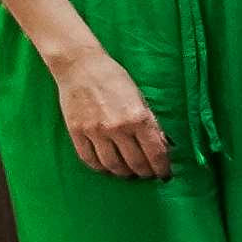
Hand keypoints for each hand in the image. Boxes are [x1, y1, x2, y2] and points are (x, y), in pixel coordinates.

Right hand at [48, 42, 170, 181]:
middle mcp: (118, 128)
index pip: (156, 153)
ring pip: (113, 165)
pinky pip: (89, 159)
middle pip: (135, 163)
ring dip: (124, 173)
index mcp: (139, 118)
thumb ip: (150, 123)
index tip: (165, 174)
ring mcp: (95, 132)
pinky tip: (107, 167)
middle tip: (148, 174)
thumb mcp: (141, 99)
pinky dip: (100, 168)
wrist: (80, 67)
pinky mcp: (76, 133)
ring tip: (129, 172)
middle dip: (145, 173)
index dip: (162, 168)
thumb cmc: (115, 79)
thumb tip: (161, 146)